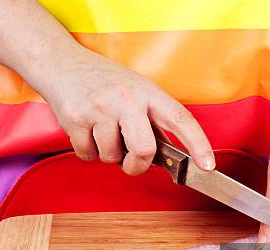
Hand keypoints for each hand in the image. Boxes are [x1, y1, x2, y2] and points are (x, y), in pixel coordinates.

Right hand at [32, 46, 214, 175]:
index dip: (198, 144)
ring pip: (112, 157)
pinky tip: (86, 131)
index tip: (208, 165)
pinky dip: (88, 151)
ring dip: (107, 154)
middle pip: (144, 150)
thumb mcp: (137, 92)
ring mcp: (100, 108)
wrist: (62, 64)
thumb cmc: (104, 82)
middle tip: (131, 161)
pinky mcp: (76, 119)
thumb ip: (153, 121)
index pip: (180, 119)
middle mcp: (127, 99)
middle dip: (137, 165)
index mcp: (148, 93)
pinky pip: (88, 155)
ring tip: (102, 132)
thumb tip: (171, 158)